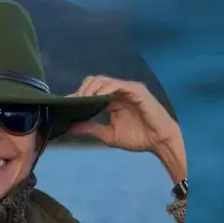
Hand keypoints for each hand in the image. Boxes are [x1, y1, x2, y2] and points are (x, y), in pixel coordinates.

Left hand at [66, 76, 187, 183]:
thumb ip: (90, 128)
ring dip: (89, 90)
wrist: (159, 141)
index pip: (91, 92)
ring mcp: (127, 89)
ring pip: (102, 80)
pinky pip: (116, 84)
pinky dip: (104, 90)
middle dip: (81, 91)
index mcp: (112, 100)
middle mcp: (118, 92)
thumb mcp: (108, 135)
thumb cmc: (138, 138)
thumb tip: (70, 126)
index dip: (77, 96)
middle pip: (94, 82)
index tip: (64, 105)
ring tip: (81, 101)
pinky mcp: (136, 89)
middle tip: (71, 103)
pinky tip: (95, 98)